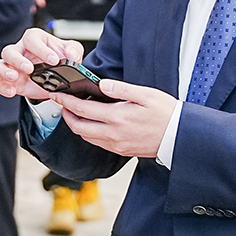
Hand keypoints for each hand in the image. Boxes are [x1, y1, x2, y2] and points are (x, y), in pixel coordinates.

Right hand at [0, 28, 84, 101]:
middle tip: (30, 68)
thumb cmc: (60, 58)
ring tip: (14, 77)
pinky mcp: (11, 82)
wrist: (58, 77)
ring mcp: (13, 67)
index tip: (53, 60)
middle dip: (18, 60)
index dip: (41, 49)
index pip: (31, 39)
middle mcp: (20, 52)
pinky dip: (3, 87)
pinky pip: (0, 83)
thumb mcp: (72, 51)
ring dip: (4, 71)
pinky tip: (11, 91)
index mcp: (34, 40)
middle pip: (9, 50)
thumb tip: (71, 54)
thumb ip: (74, 49)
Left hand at [52, 79, 177, 158]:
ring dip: (77, 125)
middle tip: (62, 103)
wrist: (179, 136)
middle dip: (66, 115)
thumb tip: (102, 85)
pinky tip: (92, 123)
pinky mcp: (121, 150)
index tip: (57, 95)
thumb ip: (122, 89)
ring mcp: (116, 144)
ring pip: (86, 137)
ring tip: (74, 112)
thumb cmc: (166, 114)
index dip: (66, 102)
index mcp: (117, 118)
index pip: (82, 110)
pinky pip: (97, 143)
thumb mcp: (146, 94)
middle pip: (79, 127)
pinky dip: (89, 133)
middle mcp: (113, 134)